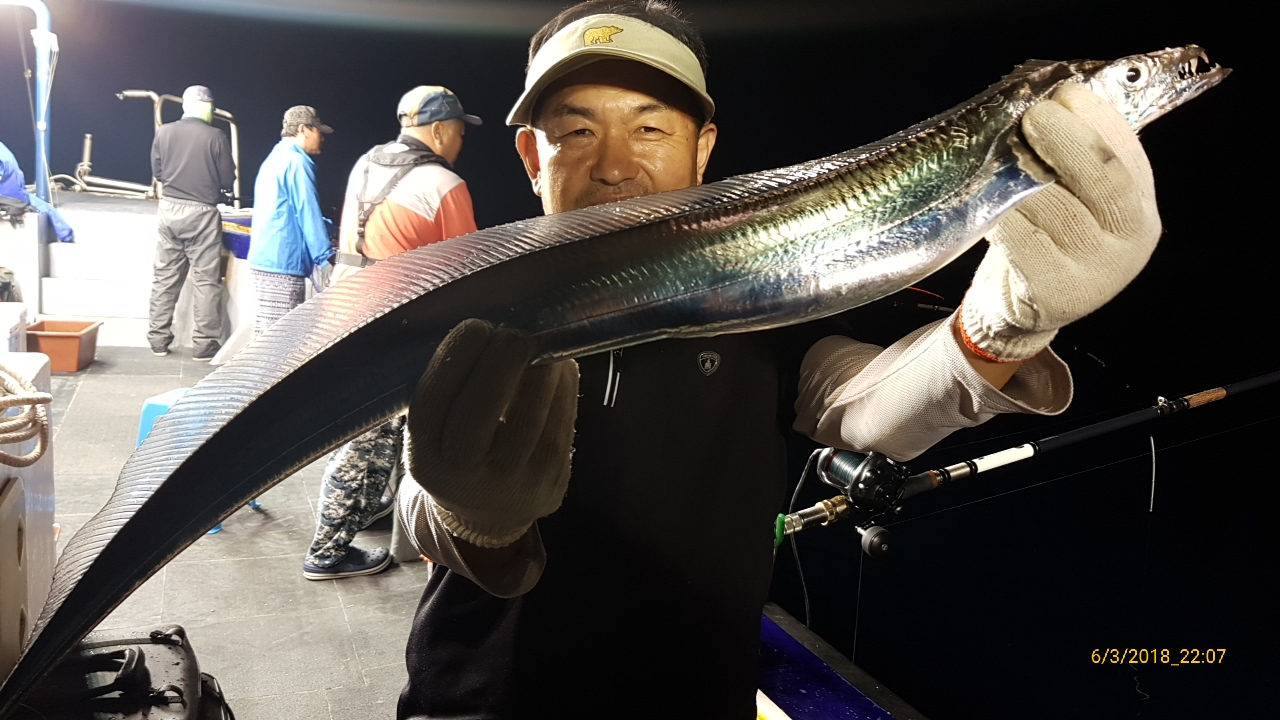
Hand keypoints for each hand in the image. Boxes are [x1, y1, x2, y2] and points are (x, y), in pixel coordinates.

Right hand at [404, 319, 578, 547]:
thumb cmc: (460, 447)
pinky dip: (563, 386)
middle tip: (512, 334)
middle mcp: (462, 476)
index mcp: (424, 456)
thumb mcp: (438, 426)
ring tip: (538, 345)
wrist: (489, 511)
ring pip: (530, 416)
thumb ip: (452, 386)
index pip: (432, 401)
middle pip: (479, 411)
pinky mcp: (551, 481)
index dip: (455, 356)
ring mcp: (510, 484)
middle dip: (500, 361)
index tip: (475, 327)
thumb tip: (490, 326)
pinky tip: (558, 365)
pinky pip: (561, 423)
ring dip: (539, 369)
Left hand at [960, 83, 1160, 361]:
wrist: (1019, 313)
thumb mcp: (1073, 200)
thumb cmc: (1044, 242)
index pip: (1127, 155)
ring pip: (1055, 207)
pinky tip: (988, 204)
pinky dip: (1002, 215)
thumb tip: (1052, 99)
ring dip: (1023, 176)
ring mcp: (1097, 271)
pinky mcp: (1056, 292)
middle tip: (1033, 116)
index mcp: (1139, 209)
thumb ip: (1073, 160)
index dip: (1097, 119)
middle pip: (1103, 178)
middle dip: (1066, 140)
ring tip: (1001, 158)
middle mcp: (1129, 241)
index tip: (1064, 93)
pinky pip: (1023, 240)